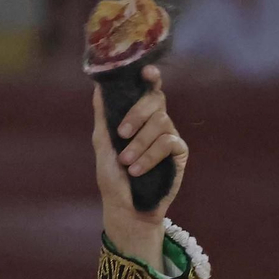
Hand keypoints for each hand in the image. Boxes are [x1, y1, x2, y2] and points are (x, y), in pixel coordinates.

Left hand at [92, 65, 188, 268]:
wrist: (125, 208)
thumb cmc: (112, 178)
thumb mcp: (102, 145)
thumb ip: (104, 117)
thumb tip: (98, 87)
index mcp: (138, 117)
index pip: (148, 90)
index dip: (150, 78)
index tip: (146, 71)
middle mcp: (156, 122)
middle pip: (156, 100)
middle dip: (137, 114)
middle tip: (122, 134)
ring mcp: (169, 136)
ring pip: (161, 122)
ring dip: (140, 143)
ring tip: (126, 163)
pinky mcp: (179, 153)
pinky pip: (168, 143)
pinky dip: (150, 156)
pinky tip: (138, 170)